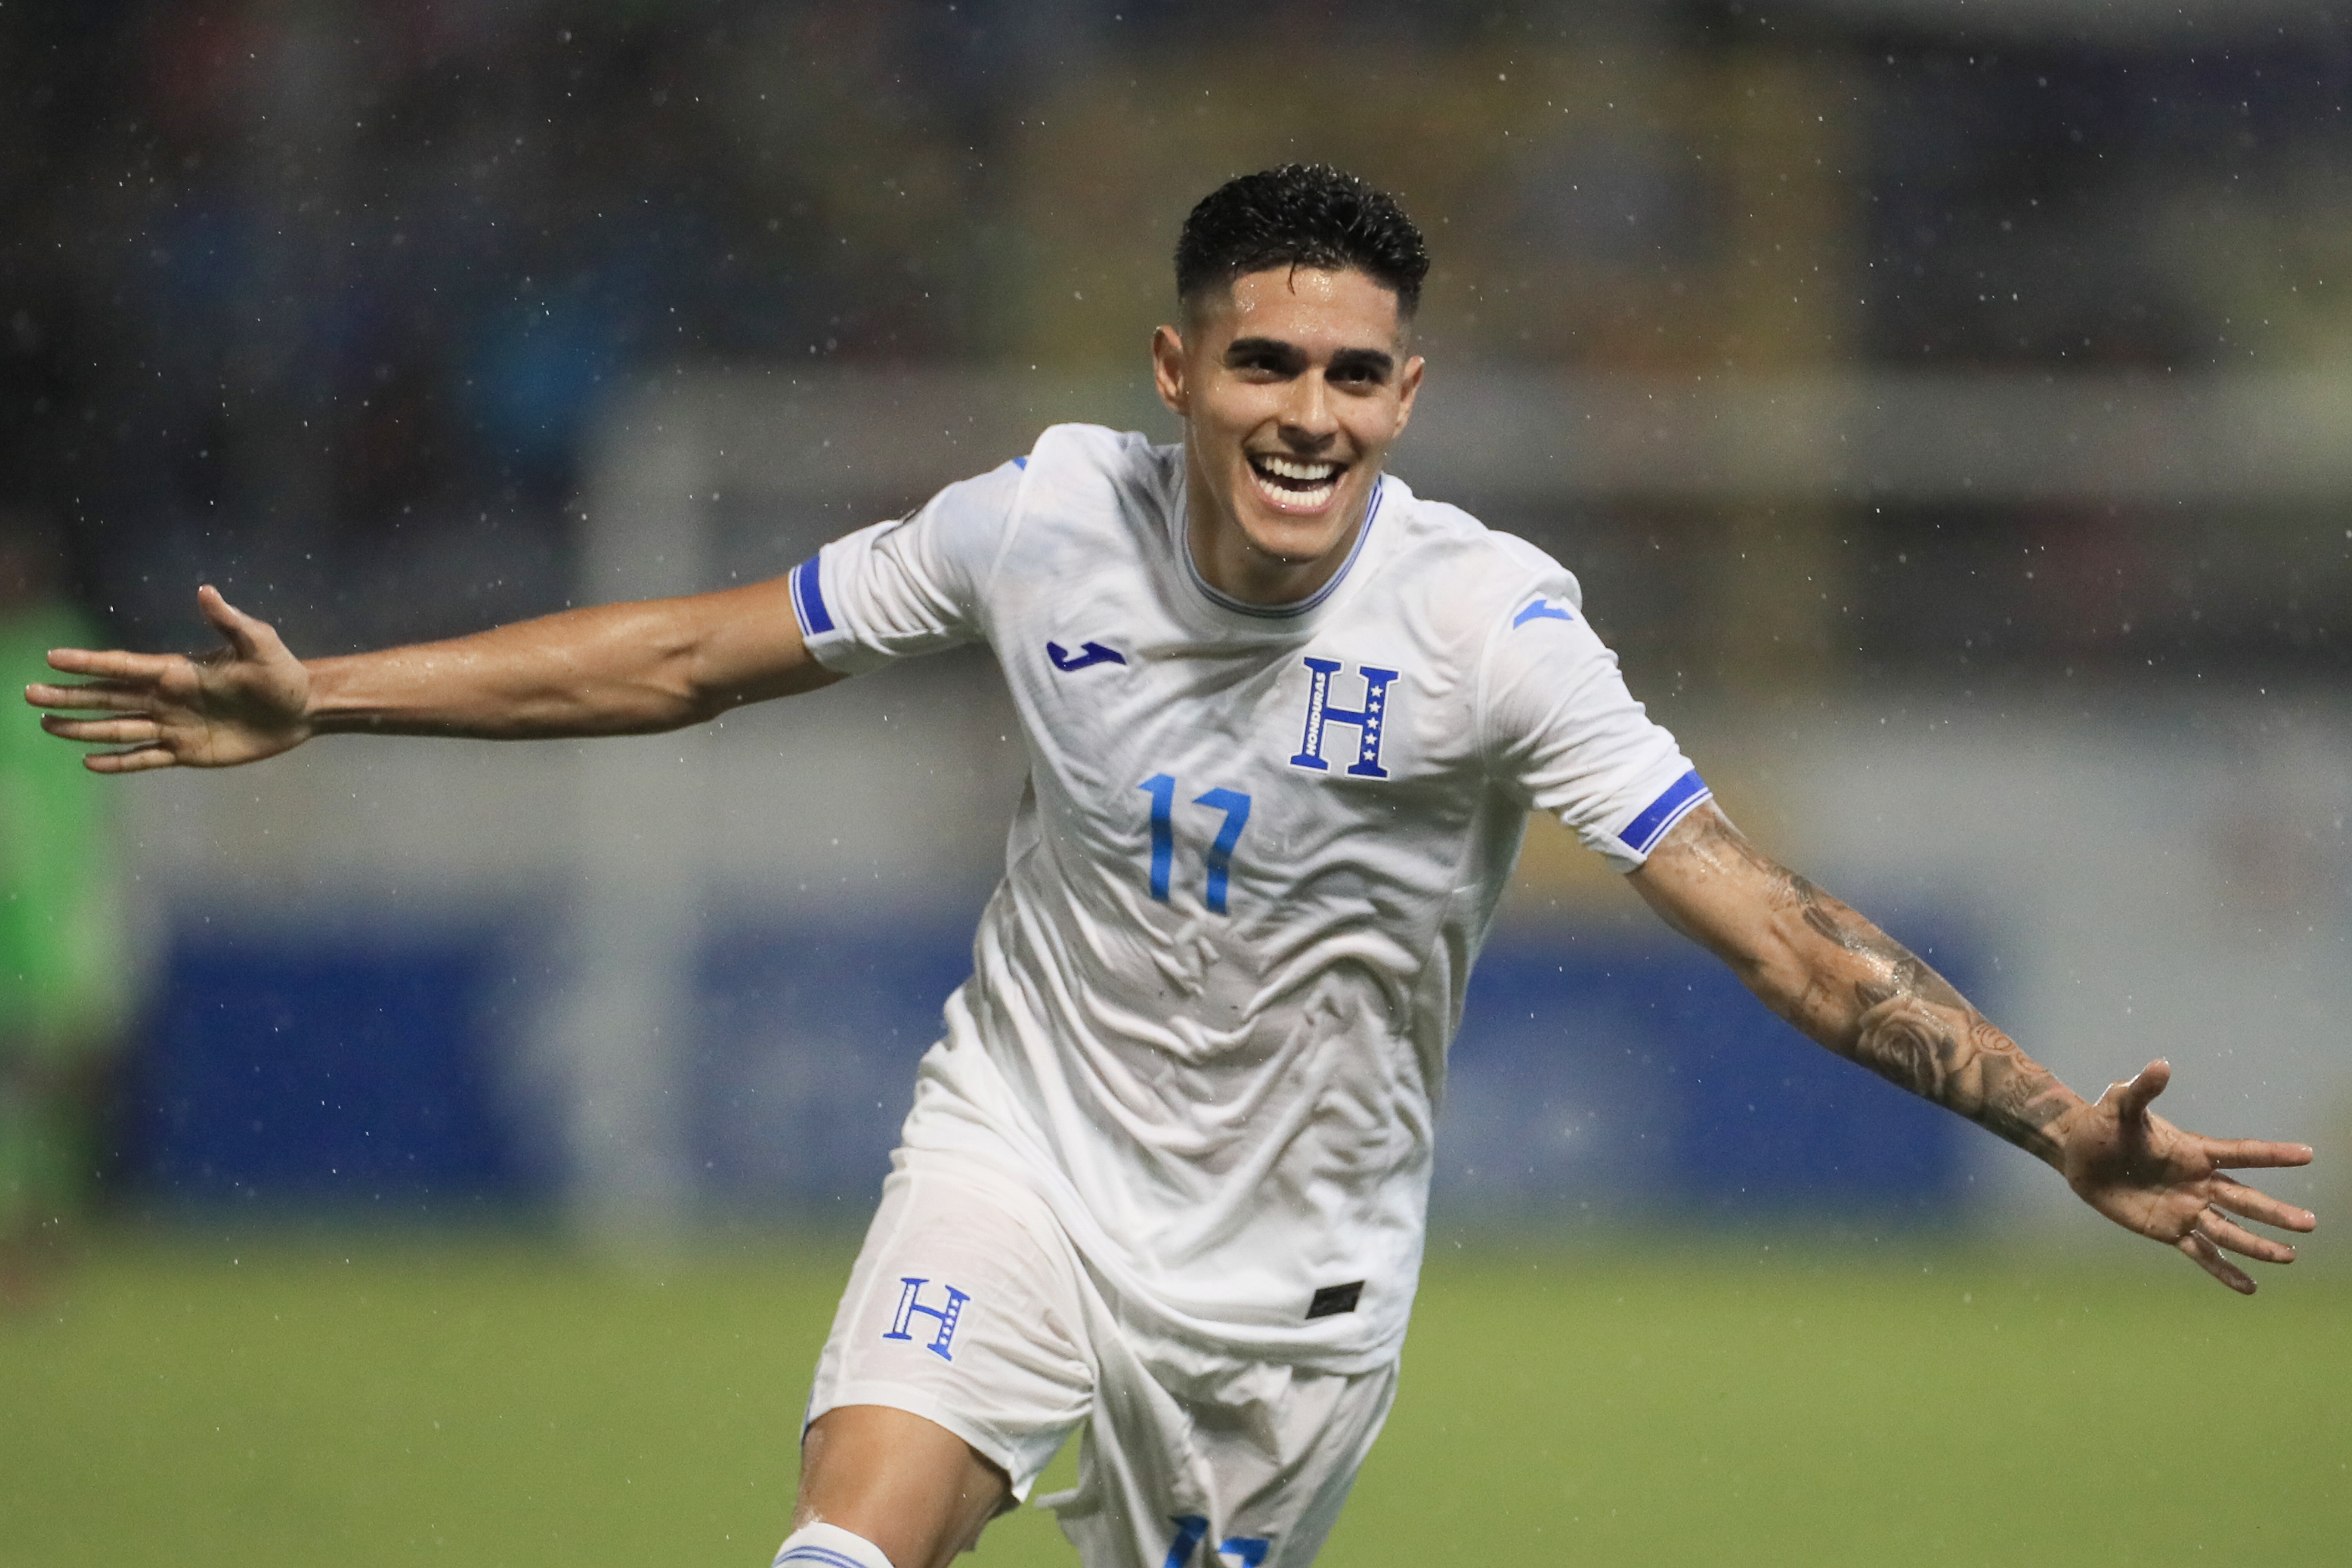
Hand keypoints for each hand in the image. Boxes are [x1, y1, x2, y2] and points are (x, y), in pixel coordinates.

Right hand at [25, 586, 312, 771]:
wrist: (302, 708)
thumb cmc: (282, 672)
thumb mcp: (259, 643)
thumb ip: (230, 621)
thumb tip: (206, 591)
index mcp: (177, 670)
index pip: (122, 665)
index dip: (88, 663)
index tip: (52, 657)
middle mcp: (167, 698)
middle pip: (107, 697)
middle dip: (69, 696)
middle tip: (29, 694)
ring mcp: (174, 726)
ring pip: (117, 728)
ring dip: (82, 728)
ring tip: (47, 726)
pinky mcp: (188, 752)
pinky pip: (145, 758)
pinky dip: (118, 762)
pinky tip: (89, 762)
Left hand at [2058, 1058, 2315, 1293]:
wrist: (2078, 1154)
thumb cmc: (2102, 1125)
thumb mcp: (2119, 1104)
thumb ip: (2142, 1089)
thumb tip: (2161, 1064)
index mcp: (2193, 1152)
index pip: (2240, 1154)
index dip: (2272, 1155)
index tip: (2307, 1154)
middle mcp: (2198, 1183)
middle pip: (2244, 1200)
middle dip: (2275, 1213)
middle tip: (2310, 1223)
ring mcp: (2186, 1209)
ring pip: (2230, 1231)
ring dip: (2258, 1245)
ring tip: (2288, 1256)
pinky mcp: (2169, 1230)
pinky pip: (2202, 1253)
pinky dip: (2224, 1270)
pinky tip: (2248, 1286)